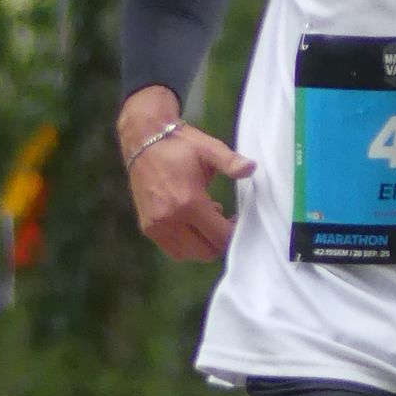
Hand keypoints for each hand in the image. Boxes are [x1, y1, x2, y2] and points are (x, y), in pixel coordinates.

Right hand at [122, 107, 254, 261]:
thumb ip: (231, 162)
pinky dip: (187, 245)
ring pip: (189, 255)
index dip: (233, 233)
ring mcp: (156, 226)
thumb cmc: (179, 144)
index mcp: (189, 202)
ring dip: (203, 244)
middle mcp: (170, 219)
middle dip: (220, 241)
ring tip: (207, 222)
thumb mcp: (209, 149)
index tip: (236, 220)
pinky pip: (173, 250)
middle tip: (225, 223)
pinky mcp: (147, 227)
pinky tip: (191, 224)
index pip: (219, 236)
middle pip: (206, 252)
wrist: (143, 140)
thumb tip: (252, 168)